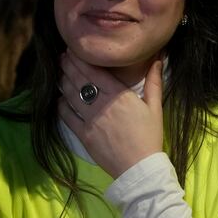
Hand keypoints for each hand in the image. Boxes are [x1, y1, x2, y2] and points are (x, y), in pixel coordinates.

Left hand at [56, 53, 163, 177]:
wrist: (140, 168)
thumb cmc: (150, 136)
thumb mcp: (155, 107)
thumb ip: (155, 82)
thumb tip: (157, 59)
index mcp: (120, 95)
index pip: (95, 71)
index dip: (81, 59)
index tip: (74, 50)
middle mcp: (102, 104)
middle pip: (80, 80)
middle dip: (69, 66)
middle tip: (62, 56)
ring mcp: (91, 120)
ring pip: (71, 95)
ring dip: (63, 82)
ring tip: (60, 73)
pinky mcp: (84, 135)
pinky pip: (67, 116)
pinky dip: (62, 105)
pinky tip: (60, 99)